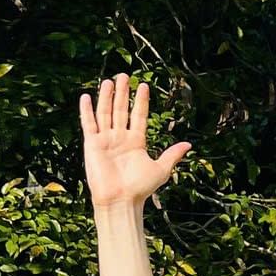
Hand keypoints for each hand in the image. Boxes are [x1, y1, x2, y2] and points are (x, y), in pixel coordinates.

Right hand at [80, 74, 189, 212]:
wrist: (121, 200)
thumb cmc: (140, 188)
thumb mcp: (161, 169)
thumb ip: (172, 155)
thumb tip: (189, 145)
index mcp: (136, 142)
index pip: (139, 116)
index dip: (141, 101)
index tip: (144, 86)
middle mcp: (120, 138)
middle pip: (121, 110)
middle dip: (123, 93)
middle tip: (125, 75)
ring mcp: (106, 140)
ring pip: (106, 113)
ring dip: (107, 97)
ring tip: (109, 80)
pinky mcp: (92, 145)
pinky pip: (89, 124)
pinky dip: (87, 111)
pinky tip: (86, 97)